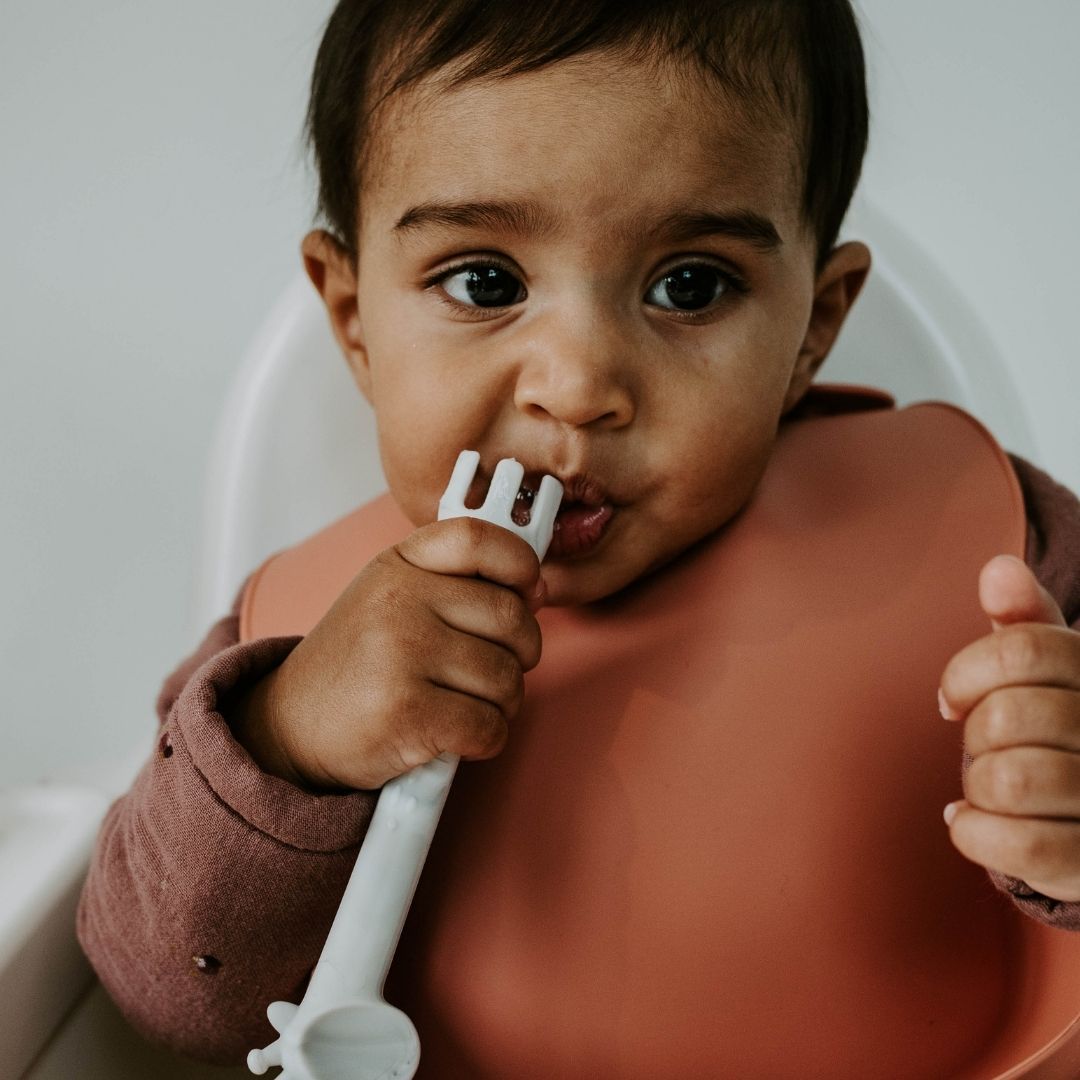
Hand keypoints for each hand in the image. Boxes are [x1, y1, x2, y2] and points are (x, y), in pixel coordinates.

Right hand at [233, 517, 544, 791]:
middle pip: (511, 618)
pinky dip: (485, 740)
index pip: (478, 539)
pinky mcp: (408, 712)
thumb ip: (454, 584)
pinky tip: (456, 737)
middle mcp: (398, 601)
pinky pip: (488, 726)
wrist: (289, 727)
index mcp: (398, 564)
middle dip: (520, 655)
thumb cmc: (357, 665)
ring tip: (466, 705)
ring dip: (501, 704)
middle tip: (492, 671)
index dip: (519, 563)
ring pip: (506, 678)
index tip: (527, 591)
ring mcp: (401, 655)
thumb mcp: (391, 599)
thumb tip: (537, 588)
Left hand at [940, 554, 1079, 899]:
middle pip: (1006, 716)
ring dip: (976, 787)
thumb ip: (1025, 625)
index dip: (966, 674)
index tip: (953, 701)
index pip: (1021, 651)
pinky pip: (1020, 848)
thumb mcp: (1051, 675)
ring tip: (990, 792)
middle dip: (975, 737)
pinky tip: (976, 825)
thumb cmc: (1063, 738)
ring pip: (1008, 780)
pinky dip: (975, 834)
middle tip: (986, 751)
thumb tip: (999, 569)